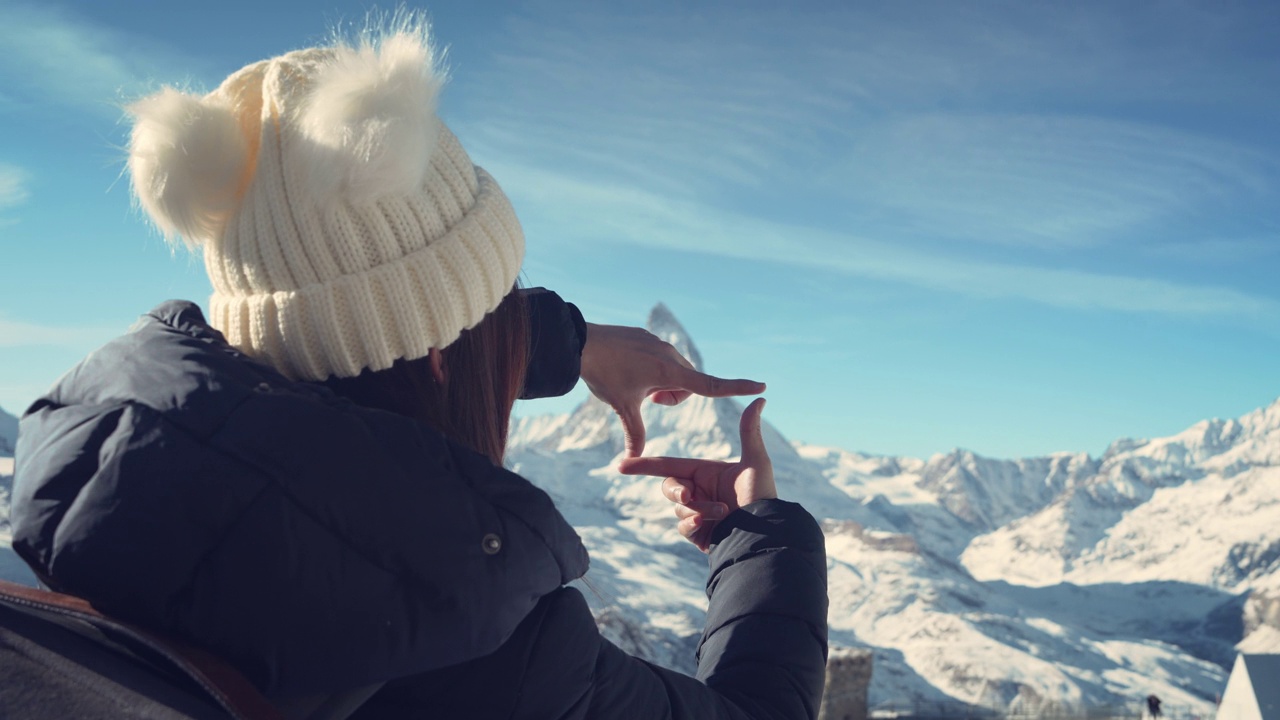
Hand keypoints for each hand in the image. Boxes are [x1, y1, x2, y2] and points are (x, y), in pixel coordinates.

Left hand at [580, 323, 764, 456]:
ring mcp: (659, 344)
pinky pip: (659, 358)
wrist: (581, 343)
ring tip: (635, 385)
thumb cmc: (604, 375)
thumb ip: (634, 433)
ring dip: (661, 384)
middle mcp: (670, 356)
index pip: (712, 385)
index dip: (738, 387)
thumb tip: (634, 460)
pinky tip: (626, 369)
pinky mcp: (648, 338)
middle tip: (648, 400)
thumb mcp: (622, 407)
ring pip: (673, 372)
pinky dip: (649, 370)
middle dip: (672, 397)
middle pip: (687, 385)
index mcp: (670, 373)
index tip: (761, 386)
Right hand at [617, 398, 775, 550]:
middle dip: (676, 491)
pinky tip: (707, 524)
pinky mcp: (698, 533)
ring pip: (678, 509)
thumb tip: (759, 400)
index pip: (669, 465)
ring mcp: (697, 513)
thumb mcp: (755, 462)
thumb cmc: (762, 496)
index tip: (621, 465)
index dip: (644, 465)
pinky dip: (691, 524)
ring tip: (722, 511)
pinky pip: (682, 526)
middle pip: (669, 487)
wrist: (767, 533)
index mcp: (705, 472)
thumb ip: (749, 432)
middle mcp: (699, 491)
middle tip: (688, 496)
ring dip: (697, 509)